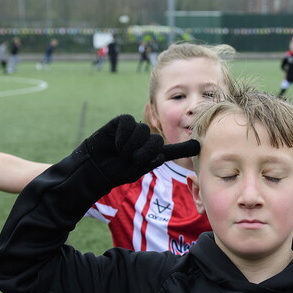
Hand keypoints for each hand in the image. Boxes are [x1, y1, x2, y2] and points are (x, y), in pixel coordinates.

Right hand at [81, 115, 199, 185]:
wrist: (95, 169)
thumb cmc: (115, 170)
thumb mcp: (136, 168)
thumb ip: (153, 158)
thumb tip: (164, 152)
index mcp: (152, 154)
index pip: (171, 150)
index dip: (184, 148)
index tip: (197, 146)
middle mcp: (145, 140)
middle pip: (156, 141)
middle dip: (142, 153)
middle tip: (129, 159)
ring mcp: (134, 130)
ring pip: (142, 131)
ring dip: (130, 145)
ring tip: (120, 152)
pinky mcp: (122, 122)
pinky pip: (128, 123)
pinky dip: (122, 136)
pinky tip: (114, 143)